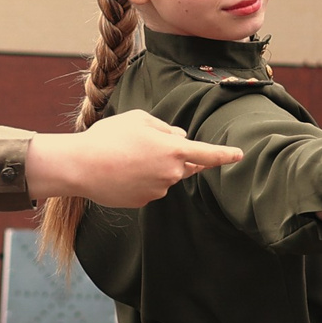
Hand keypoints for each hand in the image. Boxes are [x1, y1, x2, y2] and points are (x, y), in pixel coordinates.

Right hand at [25, 109, 243, 206]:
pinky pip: (150, 188)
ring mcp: (158, 190)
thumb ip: (165, 127)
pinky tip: (120, 171)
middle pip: (186, 165)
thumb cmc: (109, 137)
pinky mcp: (144, 202)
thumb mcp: (138, 119)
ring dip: (153, 166)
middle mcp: (171, 173)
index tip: (239, 155)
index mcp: (174, 150)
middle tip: (149, 146)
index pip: (207, 154)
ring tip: (124, 156)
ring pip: (165, 176)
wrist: (82, 166)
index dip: (225, 154)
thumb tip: (180, 138)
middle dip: (176, 156)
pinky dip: (140, 180)